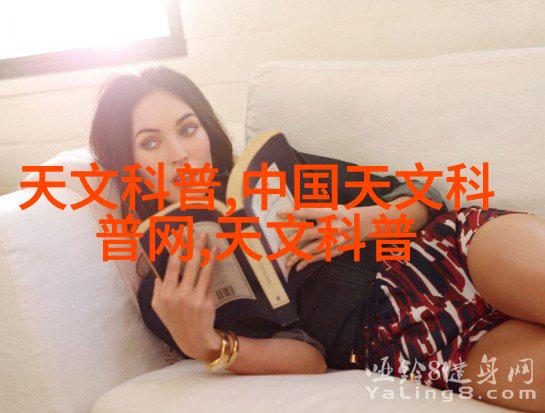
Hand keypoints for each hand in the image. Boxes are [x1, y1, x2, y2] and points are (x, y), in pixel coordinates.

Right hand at [151, 231, 221, 361]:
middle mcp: (179, 295)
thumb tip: (159, 271)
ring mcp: (194, 298)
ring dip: (206, 254)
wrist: (194, 340)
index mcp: (165, 295)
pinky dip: (212, 266)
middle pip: (188, 265)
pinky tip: (215, 256)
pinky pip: (209, 280)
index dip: (176, 251)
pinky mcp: (207, 301)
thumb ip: (158, 288)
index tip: (179, 238)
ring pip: (202, 270)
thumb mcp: (158, 307)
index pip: (171, 267)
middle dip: (194, 247)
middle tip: (198, 233)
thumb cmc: (174, 321)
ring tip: (210, 242)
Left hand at [278, 204, 379, 271]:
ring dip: (297, 256)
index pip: (309, 212)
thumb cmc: (342, 214)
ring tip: (286, 263)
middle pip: (308, 234)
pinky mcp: (335, 250)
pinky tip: (297, 267)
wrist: (363, 224)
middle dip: (292, 240)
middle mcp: (331, 227)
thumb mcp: (330, 207)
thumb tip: (293, 210)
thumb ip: (314, 210)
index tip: (280, 213)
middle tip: (279, 246)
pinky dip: (307, 262)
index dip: (295, 212)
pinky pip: (319, 257)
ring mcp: (334, 240)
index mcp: (329, 213)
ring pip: (312, 249)